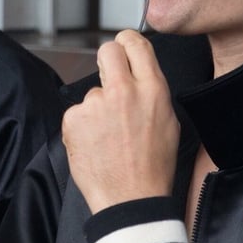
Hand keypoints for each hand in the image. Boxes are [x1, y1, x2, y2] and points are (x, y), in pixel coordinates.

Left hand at [63, 29, 180, 212]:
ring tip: (109, 137)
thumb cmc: (152, 167)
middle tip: (110, 82)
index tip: (123, 47)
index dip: (127, 42)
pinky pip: (77, 113)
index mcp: (152, 89)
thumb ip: (151, 92)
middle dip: (108, 60)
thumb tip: (138, 74)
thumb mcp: (169, 122)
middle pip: (108, 51)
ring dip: (97, 108)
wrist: (131, 200)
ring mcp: (95, 104)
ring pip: (92, 92)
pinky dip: (82, 127)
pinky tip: (96, 145)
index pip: (135, 43)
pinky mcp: (73, 119)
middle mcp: (123, 91)